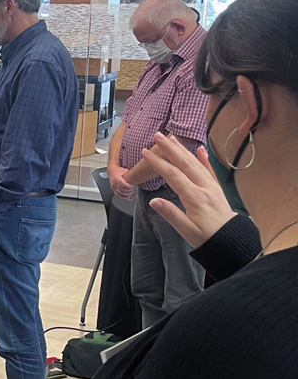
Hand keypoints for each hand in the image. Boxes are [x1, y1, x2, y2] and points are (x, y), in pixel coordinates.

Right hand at [108, 164, 135, 200]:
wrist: (111, 170)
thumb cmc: (118, 170)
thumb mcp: (125, 170)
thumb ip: (130, 174)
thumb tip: (138, 176)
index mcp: (117, 178)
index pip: (123, 185)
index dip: (129, 187)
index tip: (133, 186)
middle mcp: (114, 183)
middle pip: (122, 190)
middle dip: (129, 191)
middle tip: (134, 189)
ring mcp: (113, 187)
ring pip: (120, 194)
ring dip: (127, 195)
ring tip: (132, 194)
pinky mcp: (113, 189)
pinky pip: (118, 195)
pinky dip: (123, 198)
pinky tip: (128, 198)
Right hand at [140, 132, 235, 248]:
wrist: (232, 242)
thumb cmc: (208, 238)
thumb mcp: (187, 231)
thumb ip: (171, 214)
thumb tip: (153, 201)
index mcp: (195, 199)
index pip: (173, 176)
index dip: (158, 163)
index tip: (145, 153)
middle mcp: (205, 189)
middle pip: (185, 164)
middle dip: (170, 149)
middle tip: (158, 136)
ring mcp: (212, 187)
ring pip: (196, 164)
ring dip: (183, 150)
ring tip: (172, 138)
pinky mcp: (217, 189)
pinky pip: (210, 170)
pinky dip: (204, 159)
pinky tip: (200, 149)